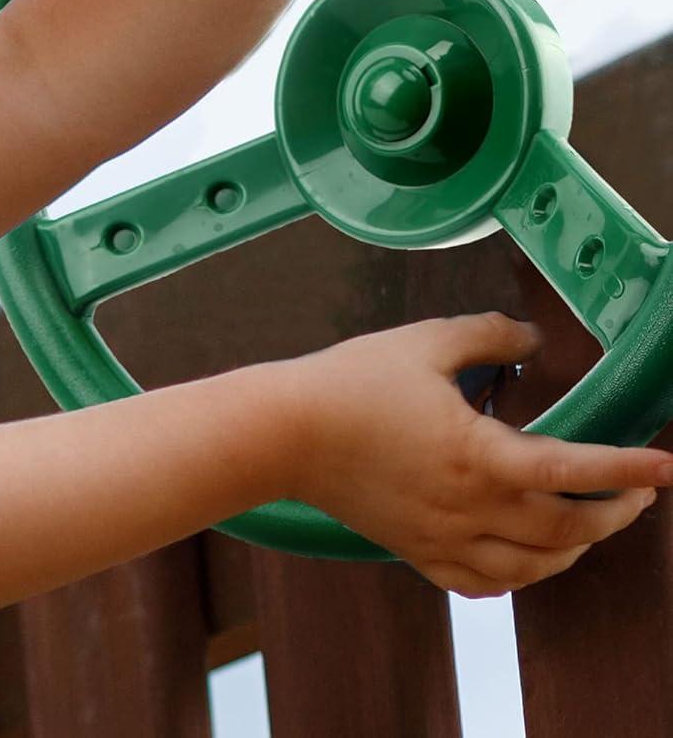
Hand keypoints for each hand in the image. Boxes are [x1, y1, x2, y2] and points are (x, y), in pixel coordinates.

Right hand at [276, 311, 672, 596]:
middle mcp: (471, 507)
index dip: (629, 467)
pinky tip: (529, 556)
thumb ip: (488, 336)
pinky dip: (523, 576)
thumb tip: (532, 339)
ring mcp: (444, 537)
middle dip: (617, 512)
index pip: (575, 468)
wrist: (284, 432)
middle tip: (638, 490)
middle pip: (569, 529)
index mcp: (479, 453)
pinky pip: (487, 584)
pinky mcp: (418, 552)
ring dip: (578, 547)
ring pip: (537, 566)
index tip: (667, 465)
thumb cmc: (349, 382)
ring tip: (591, 520)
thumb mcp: (424, 342)